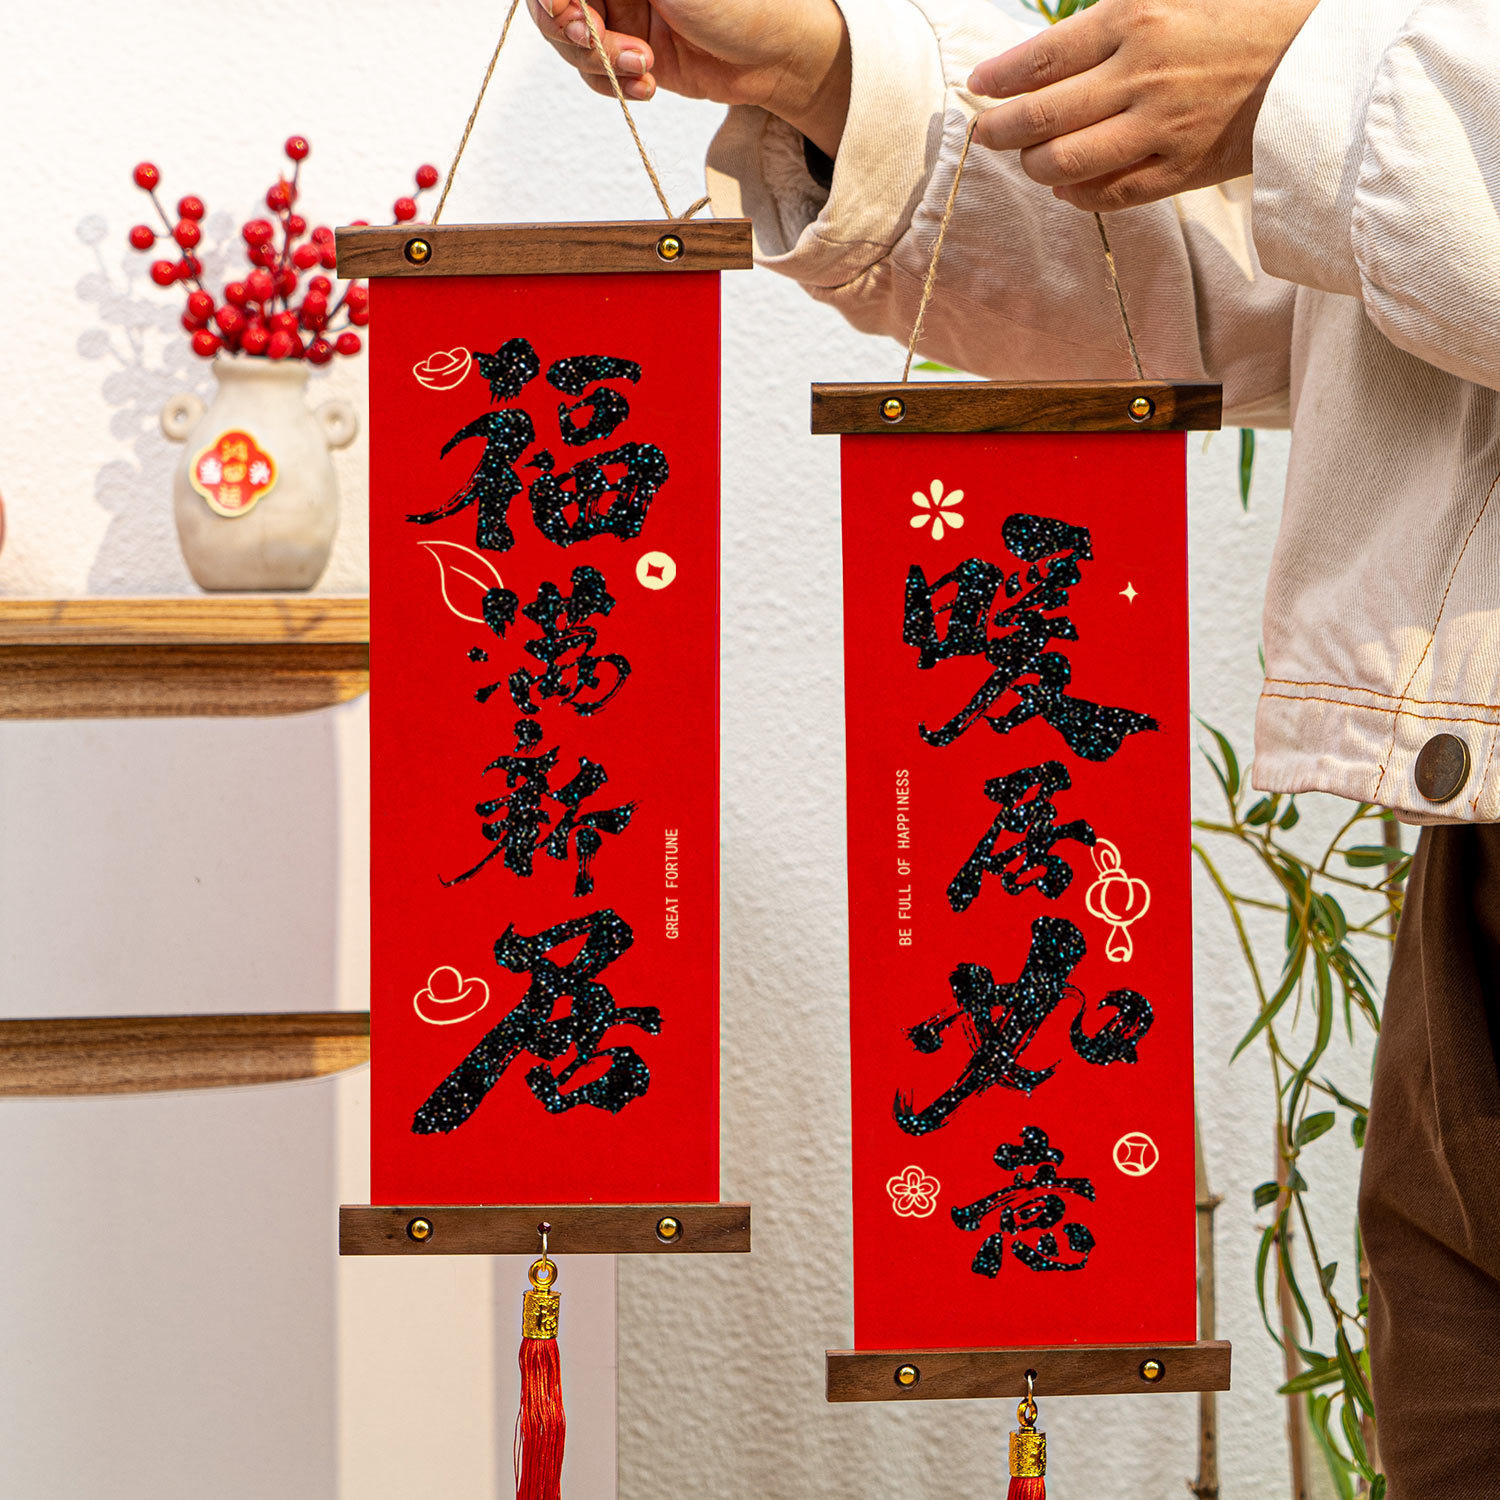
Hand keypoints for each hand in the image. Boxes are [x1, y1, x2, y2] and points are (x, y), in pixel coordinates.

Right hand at [527, 0, 851, 155]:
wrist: (775, 54)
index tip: (570, 13)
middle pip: (554, 7)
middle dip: (573, 30)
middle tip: (594, 38)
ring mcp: (620, 18)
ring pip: (571, 46)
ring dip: (602, 62)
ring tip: (646, 63)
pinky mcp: (630, 58)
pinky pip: (598, 77)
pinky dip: (617, 86)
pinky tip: (650, 82)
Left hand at [968, 0, 1320, 211]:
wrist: (1322, 56)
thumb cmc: (1246, 11)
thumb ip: (1114, 12)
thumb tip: (1060, 34)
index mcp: (1137, 18)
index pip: (1041, 58)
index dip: (999, 78)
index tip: (978, 86)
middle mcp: (1142, 76)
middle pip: (1040, 118)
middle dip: (1000, 131)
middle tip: (987, 133)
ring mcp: (1162, 129)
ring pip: (1065, 164)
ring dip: (1035, 166)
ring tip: (1030, 159)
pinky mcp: (1183, 170)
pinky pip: (1110, 195)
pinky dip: (1078, 194)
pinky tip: (1066, 185)